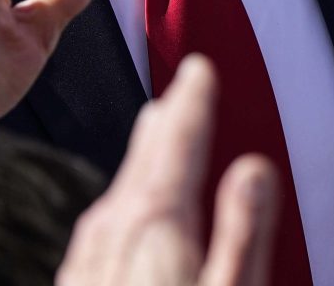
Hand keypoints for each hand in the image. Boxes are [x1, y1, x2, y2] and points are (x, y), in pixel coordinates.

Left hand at [56, 55, 278, 285]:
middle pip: (147, 154)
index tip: (198, 68)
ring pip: (123, 183)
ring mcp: (91, 255)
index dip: (193, 100)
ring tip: (160, 127)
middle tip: (183, 83)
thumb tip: (254, 169)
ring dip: (147, 150)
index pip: (180, 141)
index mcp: (159, 223)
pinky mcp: (79, 278)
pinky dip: (126, 191)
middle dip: (170, 116)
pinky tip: (130, 200)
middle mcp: (117, 229)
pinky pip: (106, 217)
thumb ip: (243, 231)